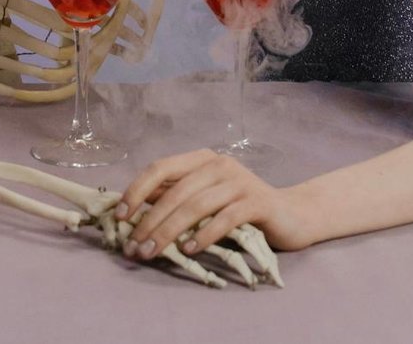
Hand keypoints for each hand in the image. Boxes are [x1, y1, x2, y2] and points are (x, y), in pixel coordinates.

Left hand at [115, 149, 316, 258]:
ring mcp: (240, 181)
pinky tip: (189, 250)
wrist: (291, 215)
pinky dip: (204, 235)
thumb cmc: (240, 209)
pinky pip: (224, 218)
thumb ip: (176, 198)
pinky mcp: (257, 202)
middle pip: (175, 192)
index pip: (161, 168)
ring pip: (196, 206)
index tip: (120, 216)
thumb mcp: (204, 199)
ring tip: (152, 253)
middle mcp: (219, 164)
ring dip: (169, 232)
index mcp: (202, 159)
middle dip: (150, 222)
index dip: (137, 190)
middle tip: (133, 248)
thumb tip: (133, 210)